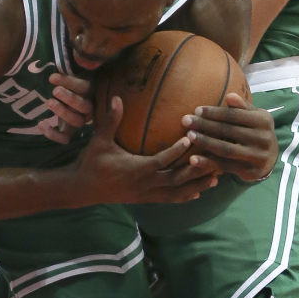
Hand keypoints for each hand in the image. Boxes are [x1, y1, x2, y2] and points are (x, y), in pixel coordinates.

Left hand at [37, 72, 93, 143]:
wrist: (59, 97)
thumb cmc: (64, 83)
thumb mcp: (66, 75)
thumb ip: (64, 71)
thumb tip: (51, 65)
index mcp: (90, 91)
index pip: (85, 87)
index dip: (70, 83)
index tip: (52, 78)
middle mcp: (87, 108)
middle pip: (84, 106)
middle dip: (70, 98)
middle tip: (55, 91)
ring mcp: (79, 121)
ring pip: (77, 121)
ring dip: (63, 112)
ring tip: (49, 102)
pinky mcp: (69, 132)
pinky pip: (65, 138)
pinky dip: (53, 134)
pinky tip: (40, 124)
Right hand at [71, 97, 219, 205]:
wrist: (82, 188)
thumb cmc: (92, 162)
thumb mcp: (99, 140)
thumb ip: (111, 121)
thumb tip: (118, 98)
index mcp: (135, 169)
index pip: (161, 161)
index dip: (176, 151)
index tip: (190, 139)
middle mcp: (144, 184)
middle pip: (176, 180)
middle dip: (196, 171)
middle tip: (214, 161)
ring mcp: (146, 194)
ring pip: (177, 193)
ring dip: (197, 185)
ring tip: (216, 178)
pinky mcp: (145, 199)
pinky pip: (170, 199)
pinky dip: (185, 196)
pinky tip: (198, 192)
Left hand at [182, 93, 277, 181]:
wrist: (271, 157)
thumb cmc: (256, 130)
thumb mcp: (254, 115)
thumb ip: (242, 106)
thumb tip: (229, 96)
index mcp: (263, 121)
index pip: (234, 115)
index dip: (214, 112)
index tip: (197, 110)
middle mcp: (263, 139)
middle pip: (228, 131)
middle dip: (205, 125)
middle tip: (186, 120)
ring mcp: (257, 156)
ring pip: (226, 149)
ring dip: (205, 142)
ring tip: (189, 136)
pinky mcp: (249, 171)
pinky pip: (225, 166)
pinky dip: (208, 163)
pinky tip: (193, 159)